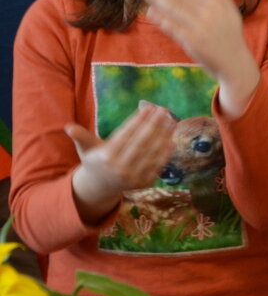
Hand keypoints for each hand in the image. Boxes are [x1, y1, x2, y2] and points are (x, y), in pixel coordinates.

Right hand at [68, 101, 175, 223]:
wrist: (99, 187)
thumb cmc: (95, 161)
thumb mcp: (85, 149)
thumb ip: (81, 136)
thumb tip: (68, 127)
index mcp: (106, 156)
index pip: (126, 134)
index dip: (139, 120)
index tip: (150, 107)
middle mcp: (120, 167)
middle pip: (141, 142)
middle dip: (154, 125)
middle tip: (164, 110)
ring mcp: (133, 176)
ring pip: (152, 153)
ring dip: (164, 136)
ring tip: (171, 121)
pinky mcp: (143, 183)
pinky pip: (157, 166)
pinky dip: (165, 154)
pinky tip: (171, 140)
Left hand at [140, 0, 259, 115]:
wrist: (235, 63)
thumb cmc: (230, 38)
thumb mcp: (231, 13)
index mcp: (219, 2)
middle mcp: (210, 11)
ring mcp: (201, 25)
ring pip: (175, 9)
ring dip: (157, 0)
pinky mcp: (193, 40)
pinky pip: (173, 27)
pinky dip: (161, 19)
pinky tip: (151, 13)